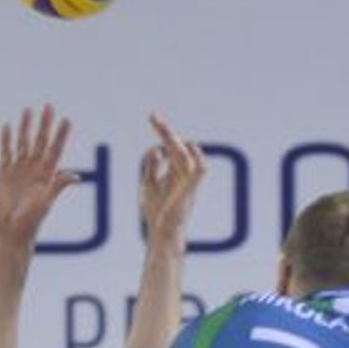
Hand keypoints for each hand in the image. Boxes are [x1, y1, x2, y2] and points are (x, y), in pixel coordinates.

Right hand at [0, 105, 75, 241]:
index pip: (55, 149)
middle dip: (45, 124)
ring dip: (26, 127)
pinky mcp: (4, 173)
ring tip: (28, 110)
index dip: (61, 134)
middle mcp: (34, 169)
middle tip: (49, 107)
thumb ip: (58, 185)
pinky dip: (6, 139)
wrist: (11, 231)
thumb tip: (76, 176)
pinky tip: (8, 126)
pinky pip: (6, 152)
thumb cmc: (31, 220)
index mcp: (46, 175)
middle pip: (40, 141)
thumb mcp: (46, 201)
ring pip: (23, 143)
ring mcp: (19, 170)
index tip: (67, 119)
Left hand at [138, 113, 205, 243]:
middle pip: (176, 146)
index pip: (171, 145)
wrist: (162, 232)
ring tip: (162, 131)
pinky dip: (196, 157)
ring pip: (185, 155)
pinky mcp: (189, 190)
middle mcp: (183, 173)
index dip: (164, 131)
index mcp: (174, 170)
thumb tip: (156, 149)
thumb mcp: (148, 183)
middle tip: (153, 115)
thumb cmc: (156, 212)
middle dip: (165, 130)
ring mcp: (187, 181)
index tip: (154, 116)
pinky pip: (199, 170)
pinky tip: (186, 147)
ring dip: (173, 141)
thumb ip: (152, 165)